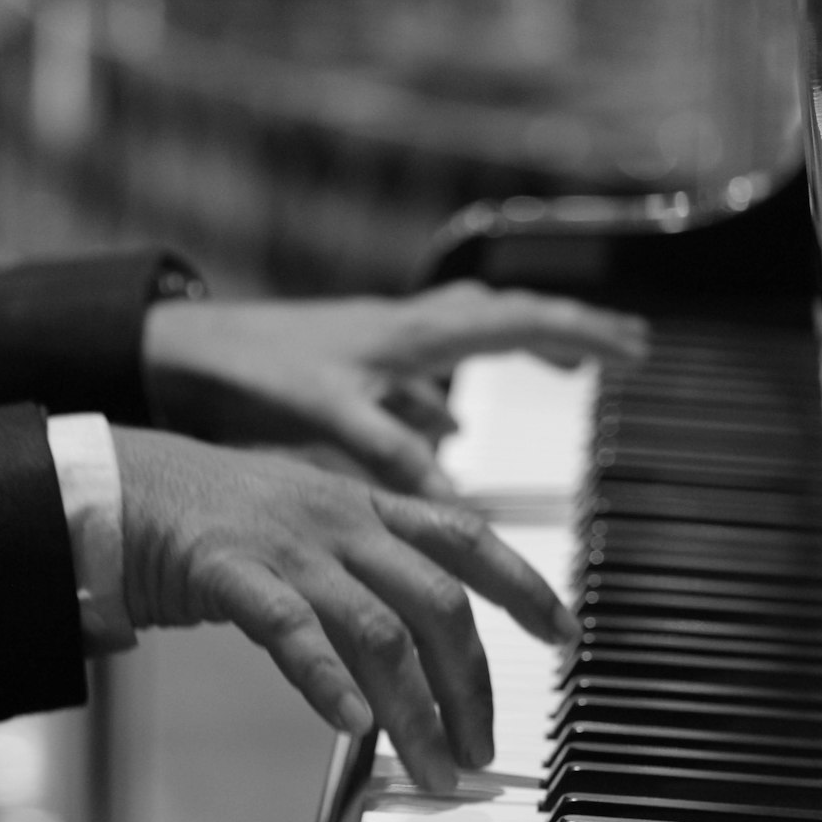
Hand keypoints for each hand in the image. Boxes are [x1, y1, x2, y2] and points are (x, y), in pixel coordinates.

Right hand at [113, 428, 578, 791]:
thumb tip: (415, 643)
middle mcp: (343, 520)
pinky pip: (291, 631)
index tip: (565, 637)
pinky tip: (352, 726)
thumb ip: (367, 568)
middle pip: (439, 602)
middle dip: (472, 685)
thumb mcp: (311, 524)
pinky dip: (327, 681)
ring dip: (416, 711)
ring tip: (433, 770)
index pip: (469, 540)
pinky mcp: (230, 572)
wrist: (122, 484)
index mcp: (368, 506)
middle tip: (482, 750)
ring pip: (379, 630)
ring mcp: (290, 545)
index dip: (525, 587)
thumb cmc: (220, 516)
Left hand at [141, 281, 647, 496]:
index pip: (518, 323)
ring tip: (566, 370)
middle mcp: (408, 329)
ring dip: (522, 350)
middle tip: (629, 346)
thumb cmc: (251, 373)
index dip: (582, 335)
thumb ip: (396, 455)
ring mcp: (386, 343)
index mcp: (413, 335)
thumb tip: (458, 505)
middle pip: (510, 317)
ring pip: (473, 336)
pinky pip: (428, 371)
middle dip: (572, 330)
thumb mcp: (330, 417)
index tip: (638, 350)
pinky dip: (454, 394)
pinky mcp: (360, 364)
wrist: (183, 349)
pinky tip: (450, 423)